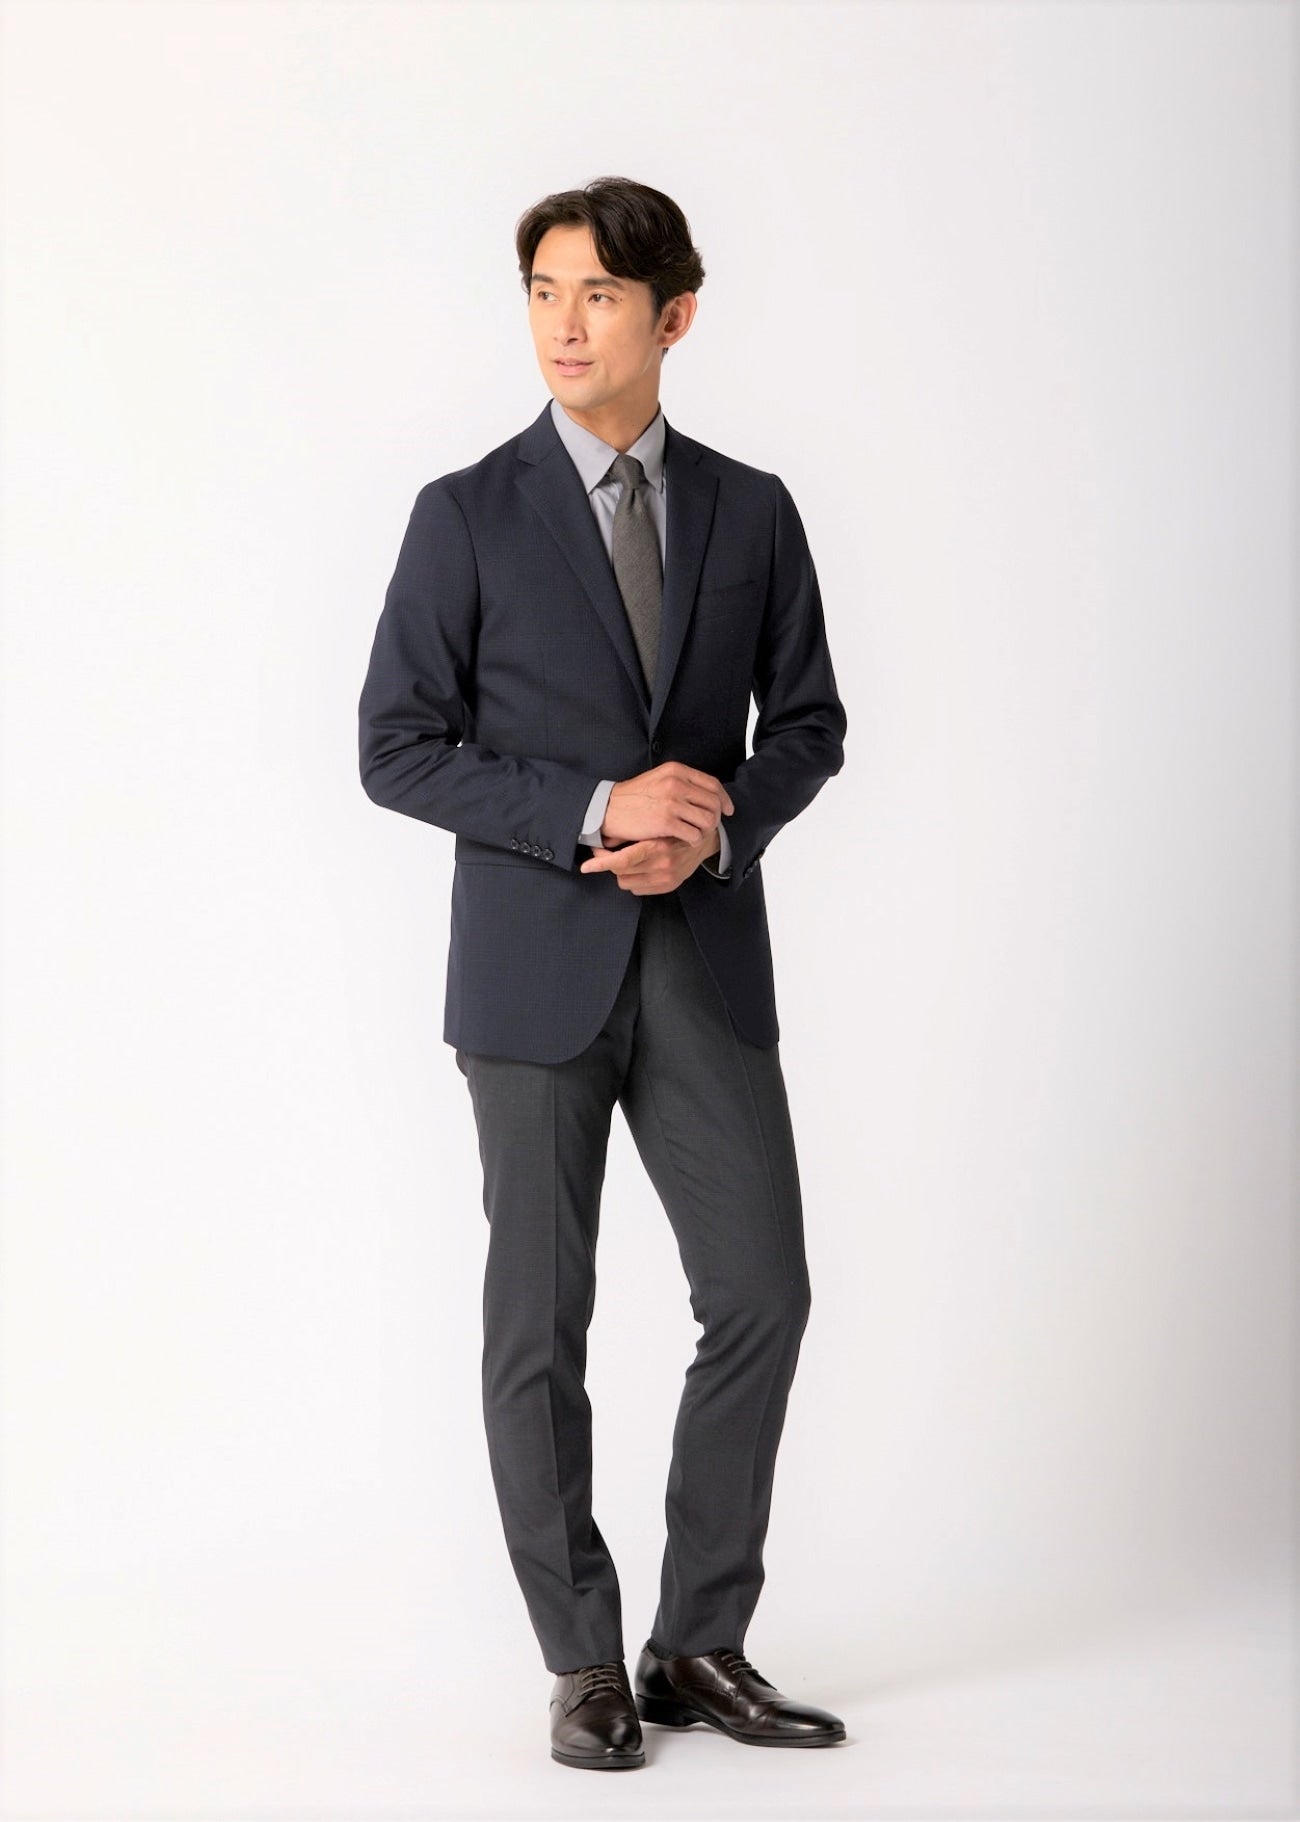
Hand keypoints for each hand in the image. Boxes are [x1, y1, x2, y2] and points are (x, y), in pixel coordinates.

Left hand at [579, 826, 722, 893]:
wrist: (707, 838)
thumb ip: (633, 830)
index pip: (622, 861)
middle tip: (602, 852)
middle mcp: (662, 865)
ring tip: (625, 859)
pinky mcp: (669, 886)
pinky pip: (638, 889)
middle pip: (620, 872)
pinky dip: (634, 880)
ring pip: (626, 882)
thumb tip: (605, 837)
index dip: (601, 863)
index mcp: (657, 846)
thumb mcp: (657, 823)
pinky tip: (638, 867)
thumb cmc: (677, 826)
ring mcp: (666, 878)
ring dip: (622, 872)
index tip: (586, 866)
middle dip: (608, 862)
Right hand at [596, 761, 733, 848]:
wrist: (608, 808)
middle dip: (716, 817)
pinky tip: (686, 841)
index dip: (724, 799)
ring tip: (697, 834)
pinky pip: (694, 835)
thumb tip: (707, 794)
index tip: (728, 810)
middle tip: (709, 826)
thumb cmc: (633, 797)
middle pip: (713, 803)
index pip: (712, 784)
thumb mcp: (659, 779)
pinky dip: (694, 841)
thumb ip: (682, 782)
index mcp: (676, 771)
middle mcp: (676, 783)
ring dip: (706, 831)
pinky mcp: (666, 822)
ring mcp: (672, 803)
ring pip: (707, 820)